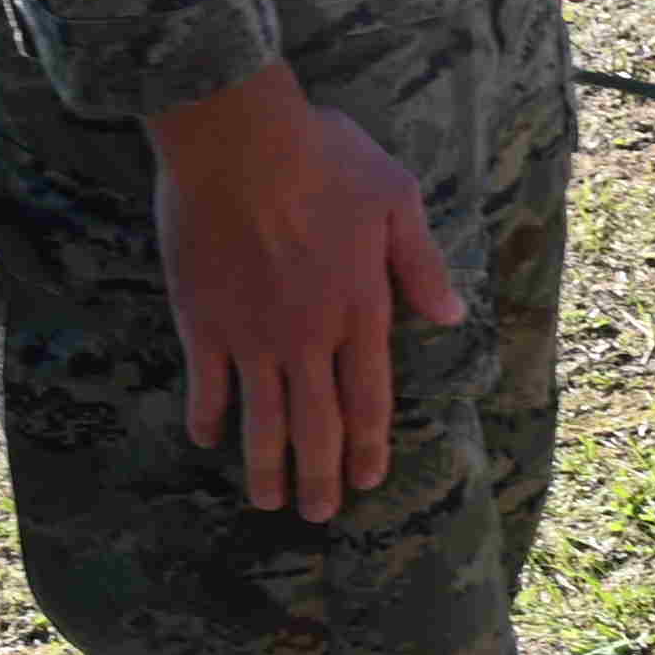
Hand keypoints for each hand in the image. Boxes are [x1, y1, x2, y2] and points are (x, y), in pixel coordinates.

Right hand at [148, 62, 464, 523]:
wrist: (238, 140)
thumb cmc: (323, 157)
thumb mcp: (396, 199)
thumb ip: (420, 265)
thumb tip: (450, 314)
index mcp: (359, 309)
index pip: (370, 396)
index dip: (369, 444)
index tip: (369, 479)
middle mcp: (308, 336)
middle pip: (317, 423)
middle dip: (320, 475)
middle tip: (318, 514)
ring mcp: (252, 334)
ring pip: (263, 418)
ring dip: (266, 465)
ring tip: (268, 502)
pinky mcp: (203, 321)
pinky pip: (208, 385)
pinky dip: (209, 415)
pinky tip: (208, 438)